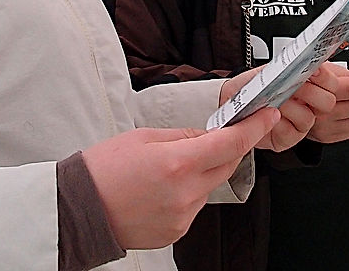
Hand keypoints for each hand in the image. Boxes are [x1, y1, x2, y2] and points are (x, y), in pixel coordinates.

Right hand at [82, 108, 280, 248]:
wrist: (80, 210)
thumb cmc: (103, 170)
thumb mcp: (143, 137)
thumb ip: (182, 135)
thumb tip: (208, 134)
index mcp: (178, 163)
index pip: (231, 143)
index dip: (254, 128)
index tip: (267, 116)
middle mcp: (185, 193)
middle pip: (226, 165)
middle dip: (226, 148)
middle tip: (213, 136)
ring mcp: (183, 216)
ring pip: (209, 186)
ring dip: (202, 172)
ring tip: (167, 168)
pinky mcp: (177, 232)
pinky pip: (194, 205)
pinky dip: (187, 192)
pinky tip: (161, 188)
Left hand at [218, 64, 337, 151]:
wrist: (228, 100)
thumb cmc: (248, 85)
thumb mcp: (266, 70)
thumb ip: (285, 66)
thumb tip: (299, 61)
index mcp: (307, 85)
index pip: (330, 82)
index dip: (325, 76)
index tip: (314, 70)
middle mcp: (307, 105)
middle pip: (327, 102)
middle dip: (309, 92)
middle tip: (294, 85)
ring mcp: (299, 123)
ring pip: (309, 118)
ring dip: (290, 106)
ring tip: (276, 99)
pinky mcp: (287, 138)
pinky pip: (291, 132)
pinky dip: (278, 122)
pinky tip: (267, 114)